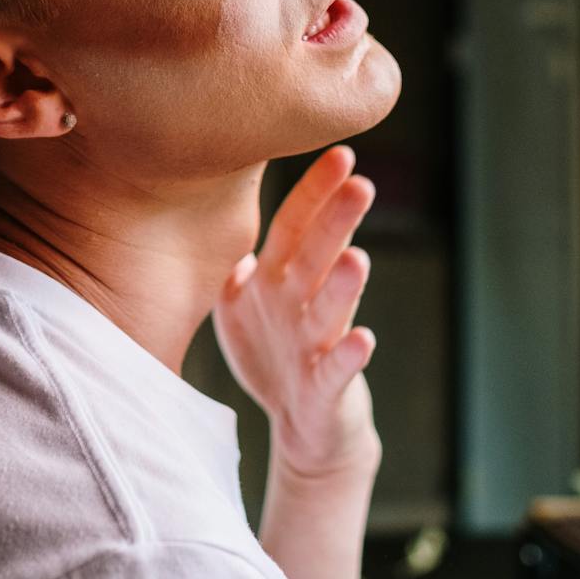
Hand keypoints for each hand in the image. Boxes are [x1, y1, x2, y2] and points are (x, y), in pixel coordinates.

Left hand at [214, 146, 381, 480]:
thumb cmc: (273, 351)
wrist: (304, 425)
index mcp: (277, 278)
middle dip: (339, 222)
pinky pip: (337, 371)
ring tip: (358, 258)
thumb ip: (231, 261)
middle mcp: (301, 303)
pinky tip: (363, 339)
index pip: (296, 224)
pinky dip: (350, 356)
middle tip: (361, 185)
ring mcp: (317, 344)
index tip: (340, 153)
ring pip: (331, 310)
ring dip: (344, 286)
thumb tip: (216, 219)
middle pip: (320, 256)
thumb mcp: (238, 303)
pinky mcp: (326, 388)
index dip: (315, 191)